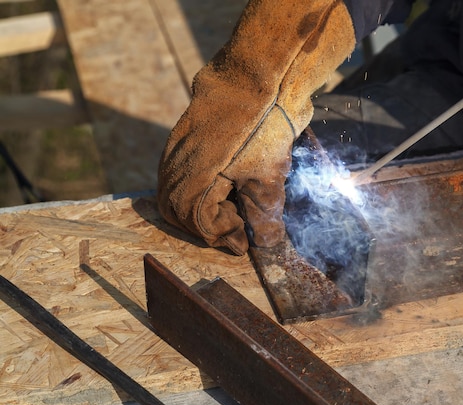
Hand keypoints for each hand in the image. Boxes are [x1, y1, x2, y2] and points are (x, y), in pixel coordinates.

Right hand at [157, 0, 355, 254]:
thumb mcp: (268, 179)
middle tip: (234, 230)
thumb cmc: (260, 130)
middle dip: (206, 227)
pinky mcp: (178, 140)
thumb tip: (264, 246)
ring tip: (228, 211)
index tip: (243, 243)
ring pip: (173, 194)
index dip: (222, 237)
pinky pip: (176, 174)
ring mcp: (173, 151)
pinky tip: (218, 189)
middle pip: (178, 212)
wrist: (253, 79)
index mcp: (192, 181)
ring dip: (198, 210)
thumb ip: (262, 217)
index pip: (198, 223)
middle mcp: (174, 167)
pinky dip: (193, 190)